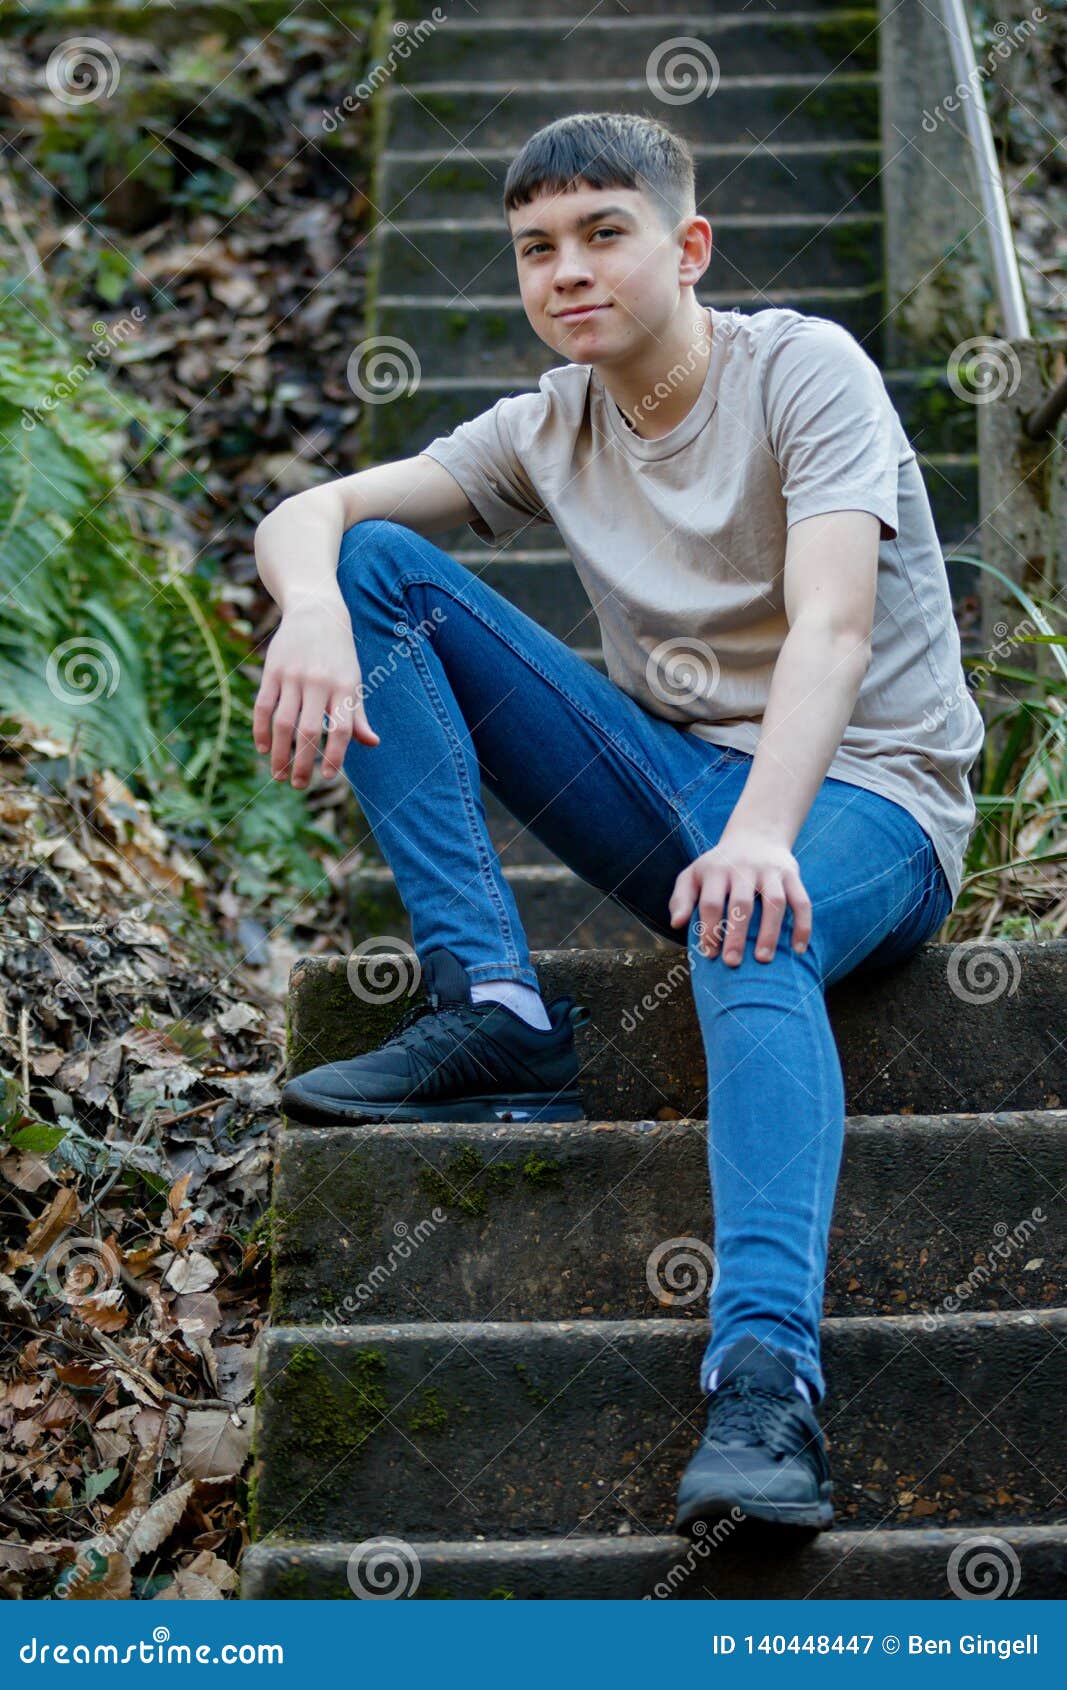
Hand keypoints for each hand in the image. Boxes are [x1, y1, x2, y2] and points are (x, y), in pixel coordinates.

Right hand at [252, 599, 379, 788]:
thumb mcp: (354, 681)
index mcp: (344, 687)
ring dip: (279, 753)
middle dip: (303, 763)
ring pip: (283, 722)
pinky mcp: (272, 671)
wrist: (316, 612)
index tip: (326, 777)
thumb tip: (372, 743)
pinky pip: (263, 705)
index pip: (341, 729)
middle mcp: (319, 682)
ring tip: (279, 775)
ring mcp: (293, 676)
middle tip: (298, 786)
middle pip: (309, 731)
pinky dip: (260, 730)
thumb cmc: (339, 656)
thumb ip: (358, 715)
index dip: (335, 755)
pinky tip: (263, 748)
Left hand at [668, 825, 811, 965]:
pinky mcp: (792, 874)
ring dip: (770, 932)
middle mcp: (744, 868)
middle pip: (742, 904)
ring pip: (774, 902)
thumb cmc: (718, 866)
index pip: (711, 902)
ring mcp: (770, 871)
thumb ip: (681, 899)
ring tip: (763, 960)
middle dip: (736, 935)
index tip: (710, 954)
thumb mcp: (693, 875)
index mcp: (716, 870)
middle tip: (732, 963)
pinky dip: (803, 925)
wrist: (755, 835)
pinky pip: (801, 901)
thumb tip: (676, 924)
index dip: (709, 929)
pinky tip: (798, 949)